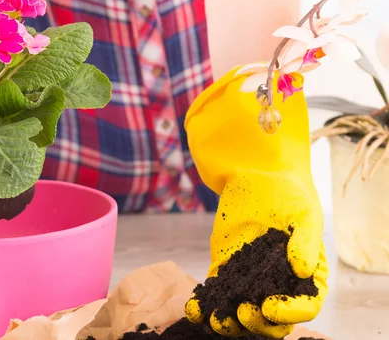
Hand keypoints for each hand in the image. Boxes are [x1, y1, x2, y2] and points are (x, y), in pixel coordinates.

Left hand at [183, 69, 327, 337]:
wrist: (258, 177)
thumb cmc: (289, 195)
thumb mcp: (304, 214)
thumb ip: (305, 242)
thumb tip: (303, 270)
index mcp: (306, 277)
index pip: (304, 306)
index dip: (290, 313)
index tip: (270, 307)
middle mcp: (278, 285)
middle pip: (271, 320)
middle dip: (257, 324)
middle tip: (241, 313)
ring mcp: (250, 279)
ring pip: (241, 312)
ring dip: (229, 323)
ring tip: (215, 320)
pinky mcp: (225, 269)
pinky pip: (216, 292)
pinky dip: (204, 304)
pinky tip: (194, 309)